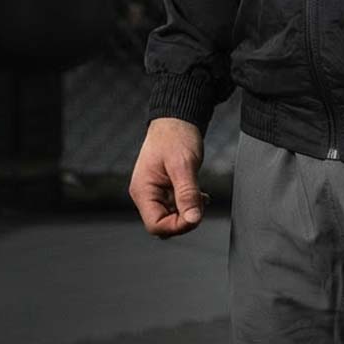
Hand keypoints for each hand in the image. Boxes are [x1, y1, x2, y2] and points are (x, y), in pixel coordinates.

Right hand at [128, 117, 209, 237]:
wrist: (177, 118)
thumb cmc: (176, 135)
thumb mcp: (183, 164)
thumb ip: (187, 193)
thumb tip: (193, 219)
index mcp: (143, 190)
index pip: (155, 225)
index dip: (177, 226)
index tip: (196, 216)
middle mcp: (146, 194)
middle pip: (163, 224)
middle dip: (184, 219)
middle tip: (200, 203)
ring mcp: (156, 191)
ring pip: (171, 216)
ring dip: (188, 210)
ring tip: (200, 196)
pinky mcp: (166, 188)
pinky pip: (176, 205)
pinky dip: (189, 204)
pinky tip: (200, 196)